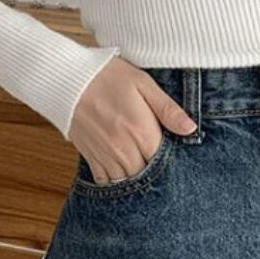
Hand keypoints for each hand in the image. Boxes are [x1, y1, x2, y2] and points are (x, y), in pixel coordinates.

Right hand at [67, 56, 197, 180]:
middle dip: (155, 173)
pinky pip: (105, 180)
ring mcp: (105, 155)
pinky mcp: (90, 156)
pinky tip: (122, 172)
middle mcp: (124, 149)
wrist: (68, 79)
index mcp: (142, 132)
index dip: (173, 161)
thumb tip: (191, 129)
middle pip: (147, 175)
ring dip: (136, 178)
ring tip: (143, 169)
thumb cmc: (108, 77)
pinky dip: (115, 181)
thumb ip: (168, 109)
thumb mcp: (143, 84)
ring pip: (127, 181)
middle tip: (161, 163)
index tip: (177, 156)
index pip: (165, 161)